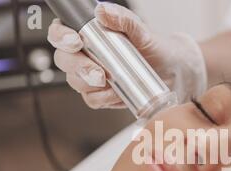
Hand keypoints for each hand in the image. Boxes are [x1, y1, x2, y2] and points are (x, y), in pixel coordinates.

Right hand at [47, 2, 206, 109]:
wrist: (170, 71)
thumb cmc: (153, 48)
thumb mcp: (141, 30)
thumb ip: (123, 18)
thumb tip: (103, 11)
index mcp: (88, 33)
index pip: (60, 32)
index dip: (61, 37)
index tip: (75, 42)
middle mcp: (85, 54)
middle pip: (64, 60)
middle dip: (78, 66)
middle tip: (98, 72)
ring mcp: (90, 75)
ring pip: (75, 81)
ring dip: (89, 84)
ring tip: (109, 81)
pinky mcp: (100, 94)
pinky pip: (91, 99)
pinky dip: (103, 98)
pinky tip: (115, 92)